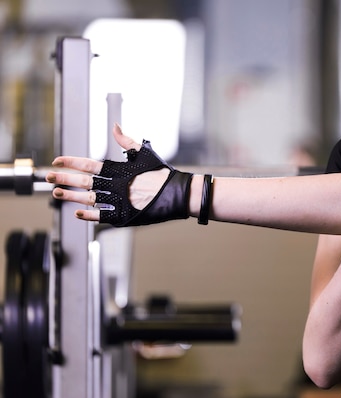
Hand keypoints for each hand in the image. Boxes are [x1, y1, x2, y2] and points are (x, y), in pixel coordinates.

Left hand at [46, 124, 189, 225]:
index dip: (71, 162)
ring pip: (89, 198)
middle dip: (64, 177)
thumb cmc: (163, 173)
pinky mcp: (126, 215)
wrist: (179, 194)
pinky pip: (103, 216)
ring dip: (71, 196)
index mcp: (120, 169)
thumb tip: (114, 126)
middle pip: (84, 181)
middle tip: (48, 175)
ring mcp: (120, 201)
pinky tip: (77, 213)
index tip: (57, 161)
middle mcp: (117, 184)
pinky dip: (89, 215)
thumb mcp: (145, 153)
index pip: (89, 164)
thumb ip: (127, 141)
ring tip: (56, 192)